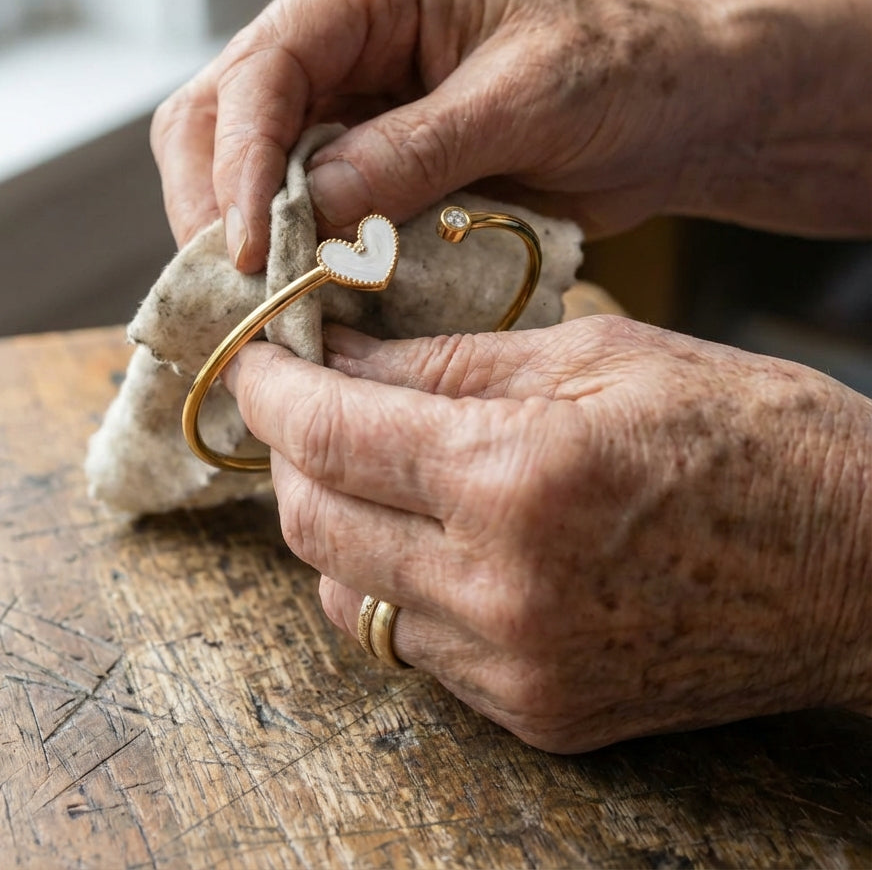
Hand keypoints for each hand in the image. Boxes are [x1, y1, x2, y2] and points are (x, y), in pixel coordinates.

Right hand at [151, 0, 871, 270]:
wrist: (670, 112)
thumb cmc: (620, 73)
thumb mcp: (525, 102)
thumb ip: (416, 151)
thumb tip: (311, 207)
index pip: (264, 69)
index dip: (239, 163)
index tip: (247, 250)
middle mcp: (339, 38)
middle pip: (218, 113)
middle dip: (213, 203)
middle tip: (234, 289)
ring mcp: (344, 102)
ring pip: (240, 164)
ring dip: (240, 234)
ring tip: (257, 302)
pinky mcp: (362, 160)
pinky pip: (294, 205)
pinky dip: (289, 253)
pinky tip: (298, 293)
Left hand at [224, 318, 871, 751]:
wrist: (862, 568)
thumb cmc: (752, 436)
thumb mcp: (600, 358)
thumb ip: (450, 363)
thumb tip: (342, 356)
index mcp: (521, 477)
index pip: (331, 434)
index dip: (272, 389)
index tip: (257, 361)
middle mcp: (503, 588)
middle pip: (313, 524)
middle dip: (289, 455)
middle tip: (305, 404)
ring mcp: (517, 667)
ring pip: (347, 596)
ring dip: (334, 524)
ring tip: (369, 468)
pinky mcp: (537, 712)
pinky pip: (413, 646)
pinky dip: (393, 583)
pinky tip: (430, 536)